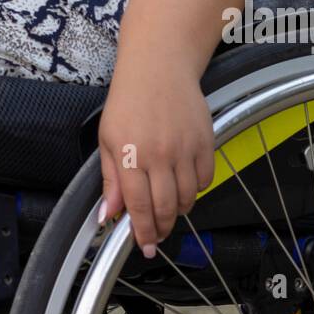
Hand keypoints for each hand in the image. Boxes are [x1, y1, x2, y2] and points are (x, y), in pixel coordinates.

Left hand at [97, 54, 215, 258]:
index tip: (144, 247)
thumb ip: (111, 179)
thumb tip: (108, 216)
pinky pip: (205, 179)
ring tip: (168, 208)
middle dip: (161, 228)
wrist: (159, 66)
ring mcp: (184, 148)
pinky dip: (196, 189)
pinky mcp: (205, 141)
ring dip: (178, 210)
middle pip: (165, 208)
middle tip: (156, 235)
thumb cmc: (128, 100)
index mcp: (130, 154)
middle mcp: (159, 154)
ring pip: (187, 198)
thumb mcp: (108, 138)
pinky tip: (184, 184)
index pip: (138, 207)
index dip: (142, 232)